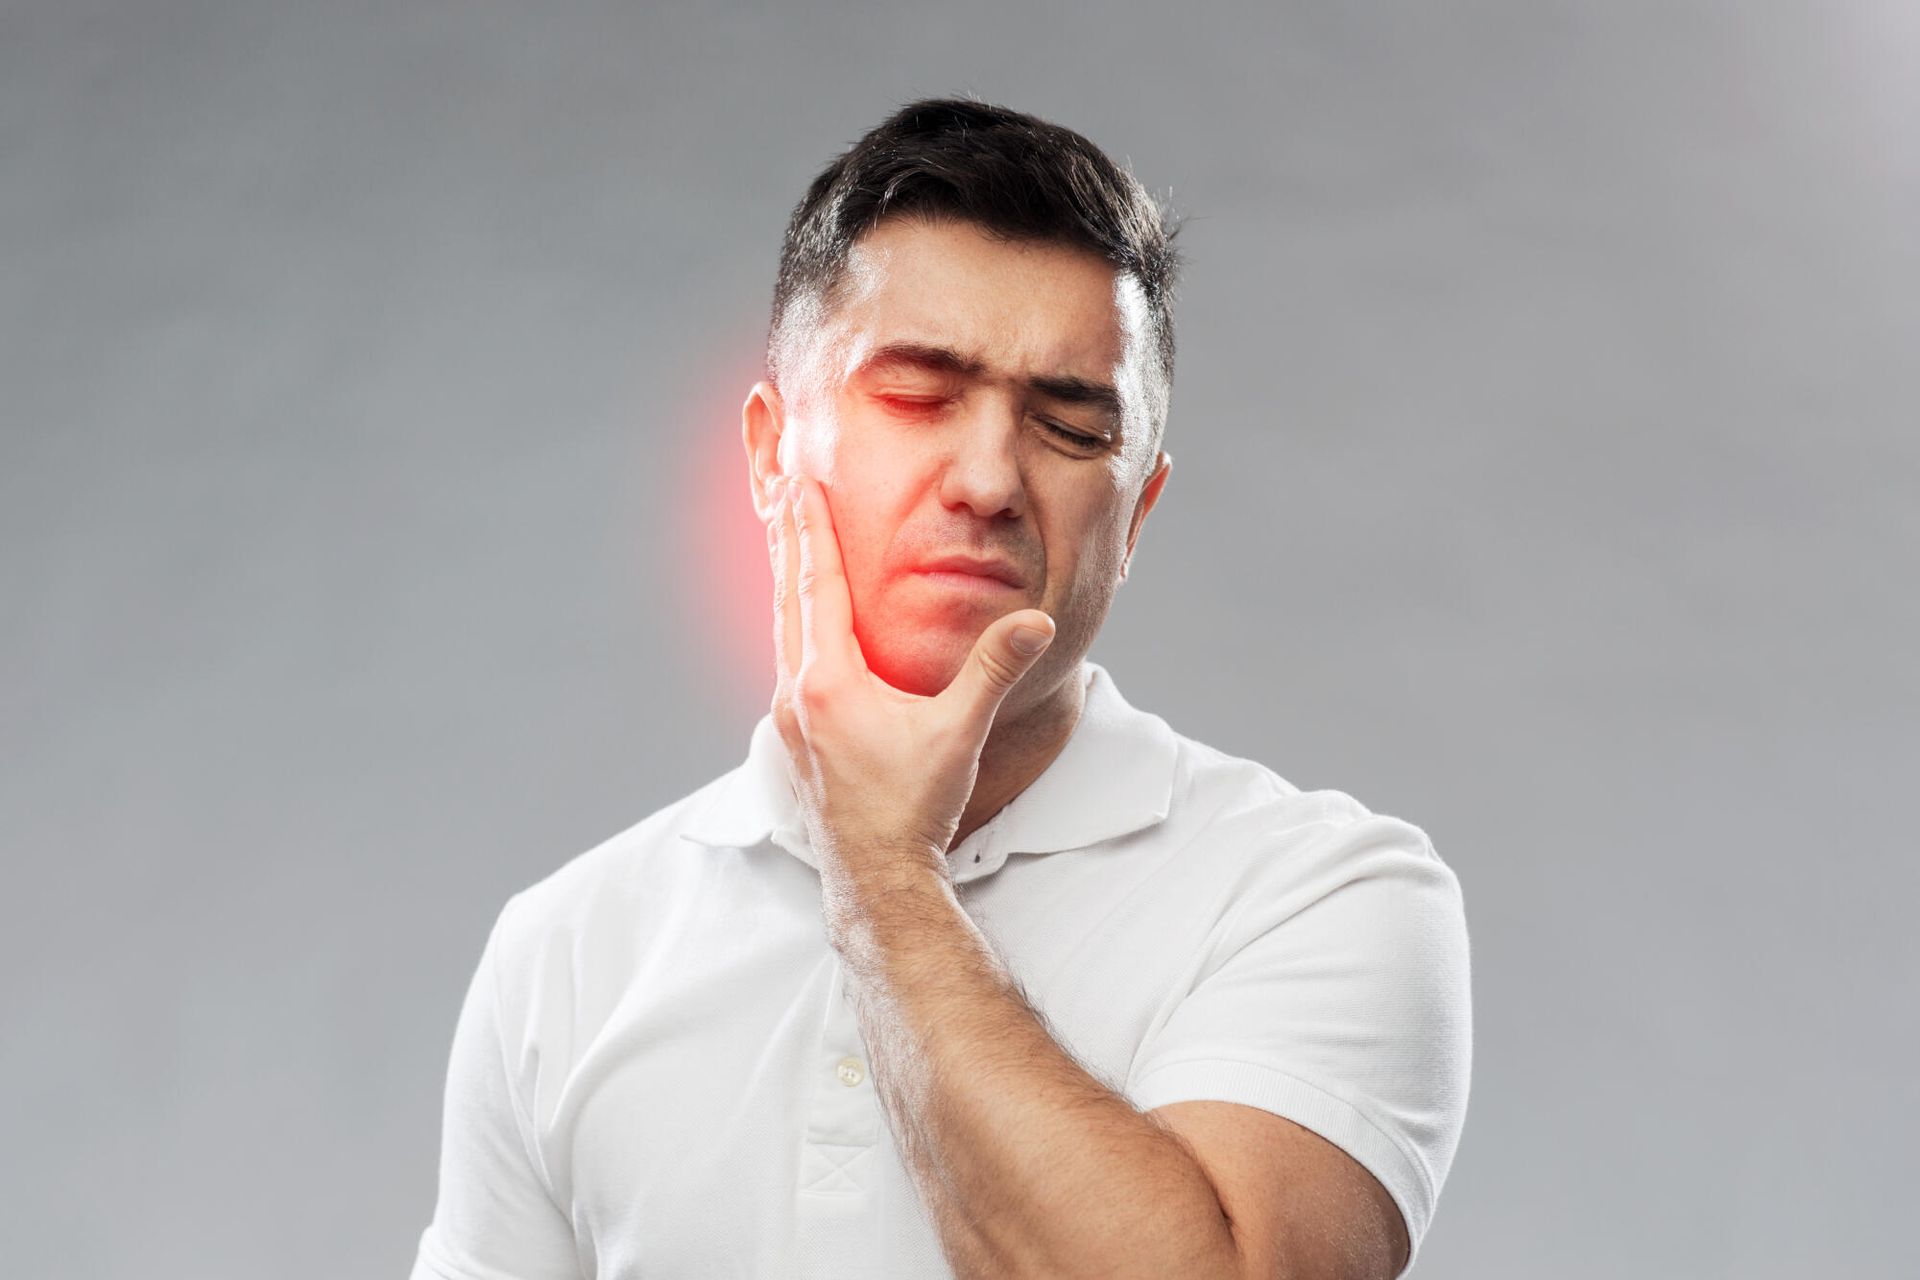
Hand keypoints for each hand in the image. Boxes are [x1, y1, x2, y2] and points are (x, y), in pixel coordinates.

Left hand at [765, 472, 1055, 886]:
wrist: (876, 880)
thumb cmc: (913, 809)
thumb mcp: (960, 735)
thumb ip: (995, 671)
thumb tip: (1037, 622)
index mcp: (828, 683)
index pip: (817, 586)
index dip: (810, 529)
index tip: (799, 483)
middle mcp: (796, 695)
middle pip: (786, 598)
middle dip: (786, 540)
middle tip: (780, 487)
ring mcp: (788, 720)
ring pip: (782, 630)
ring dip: (786, 581)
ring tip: (785, 540)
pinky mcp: (794, 740)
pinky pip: (788, 661)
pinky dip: (793, 623)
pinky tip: (804, 624)